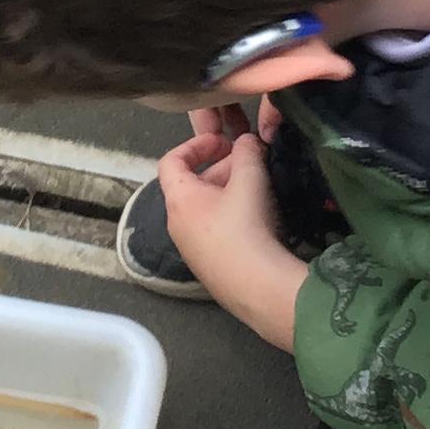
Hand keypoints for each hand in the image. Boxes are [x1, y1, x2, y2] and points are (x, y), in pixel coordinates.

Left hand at [158, 115, 307, 351]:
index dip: (194, 144)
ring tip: (259, 190)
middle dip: (222, 168)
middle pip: (191, 185)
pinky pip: (214, 232)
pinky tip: (259, 221)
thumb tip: (247, 142)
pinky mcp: (208, 267)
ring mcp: (190, 249)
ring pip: (205, 209)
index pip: (170, 161)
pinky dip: (231, 218)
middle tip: (251, 165)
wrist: (257, 287)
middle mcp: (177, 224)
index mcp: (179, 199)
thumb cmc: (246, 226)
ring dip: (229, 193)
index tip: (222, 142)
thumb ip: (248, 152)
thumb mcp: (250, 178)